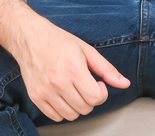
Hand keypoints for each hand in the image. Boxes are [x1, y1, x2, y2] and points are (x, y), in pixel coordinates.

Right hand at [12, 20, 129, 121]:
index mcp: (73, 68)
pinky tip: (63, 96)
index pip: (96, 98)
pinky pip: (55, 116)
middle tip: (85, 86)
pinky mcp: (35, 96)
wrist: (29, 37)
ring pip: (71, 115)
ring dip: (77, 106)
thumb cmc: (58, 41)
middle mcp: (58, 81)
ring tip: (74, 90)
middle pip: (85, 108)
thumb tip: (124, 83)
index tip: (97, 83)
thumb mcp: (86, 50)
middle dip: (90, 99)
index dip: (101, 93)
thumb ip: (106, 69)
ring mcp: (45, 90)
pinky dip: (63, 110)